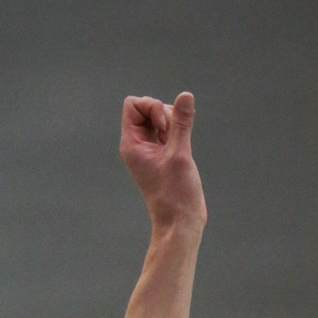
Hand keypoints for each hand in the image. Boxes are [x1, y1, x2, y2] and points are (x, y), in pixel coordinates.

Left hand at [120, 92, 205, 231]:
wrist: (180, 222)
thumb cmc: (175, 194)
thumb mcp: (179, 154)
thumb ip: (181, 123)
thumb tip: (185, 96)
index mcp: (132, 145)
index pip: (133, 105)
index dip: (150, 106)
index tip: (163, 126)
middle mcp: (138, 145)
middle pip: (146, 107)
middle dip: (163, 112)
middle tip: (171, 134)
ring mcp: (150, 149)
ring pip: (159, 117)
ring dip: (172, 121)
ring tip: (178, 142)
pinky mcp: (163, 153)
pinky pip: (168, 128)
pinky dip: (177, 128)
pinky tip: (184, 141)